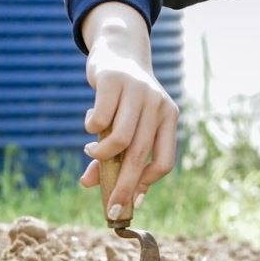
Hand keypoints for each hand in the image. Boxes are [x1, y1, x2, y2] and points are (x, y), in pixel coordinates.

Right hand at [78, 13, 178, 219]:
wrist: (118, 52)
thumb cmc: (123, 99)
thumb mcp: (125, 125)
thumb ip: (113, 155)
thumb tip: (89, 185)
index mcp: (169, 118)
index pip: (164, 162)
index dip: (146, 185)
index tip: (129, 202)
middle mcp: (159, 105)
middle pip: (141, 155)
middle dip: (124, 187)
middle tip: (110, 207)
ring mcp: (139, 91)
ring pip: (122, 139)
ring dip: (102, 155)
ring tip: (91, 152)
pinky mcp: (115, 81)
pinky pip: (101, 119)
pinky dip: (92, 128)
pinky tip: (91, 123)